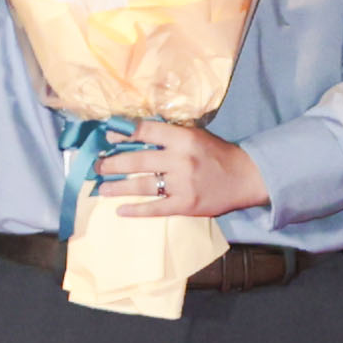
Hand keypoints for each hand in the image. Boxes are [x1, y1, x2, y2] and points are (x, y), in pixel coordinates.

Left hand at [93, 115, 269, 220]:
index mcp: (183, 139)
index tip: (107, 138)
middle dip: (112, 164)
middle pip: (138, 161)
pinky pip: (155, 208)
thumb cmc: (217, 154)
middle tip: (97, 166)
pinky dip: (136, 209)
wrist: (246, 177)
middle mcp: (181, 160)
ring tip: (101, 188)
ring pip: (142, 186)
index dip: (123, 134)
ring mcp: (183, 185)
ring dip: (118, 187)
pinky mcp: (185, 205)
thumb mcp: (195, 136)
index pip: (146, 132)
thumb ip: (169, 136)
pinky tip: (120, 210)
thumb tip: (133, 136)